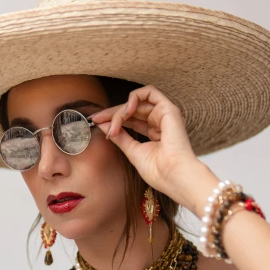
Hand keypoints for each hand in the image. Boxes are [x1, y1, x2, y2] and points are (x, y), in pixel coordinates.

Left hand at [89, 84, 203, 205]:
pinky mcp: (169, 109)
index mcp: (154, 132)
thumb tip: (103, 125)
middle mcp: (160, 121)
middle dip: (112, 114)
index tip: (96, 123)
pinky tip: (126, 111)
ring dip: (121, 111)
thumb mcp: (133, 152)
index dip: (113, 119)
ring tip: (113, 125)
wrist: (173, 176)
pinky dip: (134, 98)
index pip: (130, 120)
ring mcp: (165, 114)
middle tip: (97, 119)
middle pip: (131, 109)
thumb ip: (119, 137)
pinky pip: (149, 93)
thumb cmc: (158, 171)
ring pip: (137, 102)